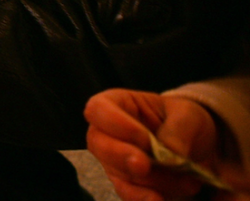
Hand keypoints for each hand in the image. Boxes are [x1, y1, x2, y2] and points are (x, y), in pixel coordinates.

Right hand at [84, 89, 224, 200]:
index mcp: (117, 104)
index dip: (116, 124)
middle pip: (98, 144)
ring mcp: (114, 161)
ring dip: (150, 181)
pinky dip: (143, 198)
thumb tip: (169, 154)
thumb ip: (178, 130)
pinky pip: (127, 194)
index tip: (146, 139)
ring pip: (117, 173)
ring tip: (186, 183)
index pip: (98, 109)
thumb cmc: (184, 120)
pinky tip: (159, 199)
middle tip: (145, 166)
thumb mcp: (188, 115)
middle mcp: (107, 133)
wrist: (197, 145)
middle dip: (122, 157)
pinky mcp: (127, 184)